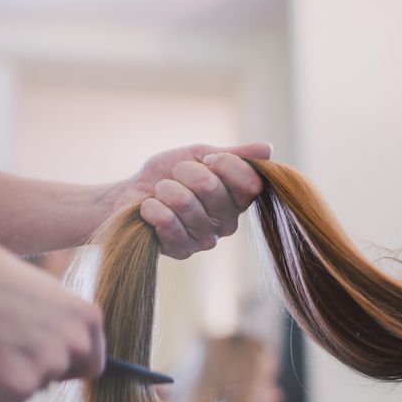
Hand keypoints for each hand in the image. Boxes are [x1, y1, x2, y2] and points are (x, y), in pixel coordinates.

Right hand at [0, 229, 105, 401]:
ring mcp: (50, 366)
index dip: (67, 363)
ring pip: (34, 388)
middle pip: (64, 377)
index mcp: (88, 316)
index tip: (43, 355)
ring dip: (11, 375)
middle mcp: (77, 342)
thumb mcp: (40, 289)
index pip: (92, 361)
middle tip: (6, 344)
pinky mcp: (19, 387)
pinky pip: (7, 401)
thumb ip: (60, 321)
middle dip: (40, 370)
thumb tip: (67, 346)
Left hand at [112, 142, 271, 258]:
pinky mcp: (183, 251)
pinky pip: (169, 224)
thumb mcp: (200, 155)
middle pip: (213, 188)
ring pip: (187, 204)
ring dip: (166, 190)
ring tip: (160, 192)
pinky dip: (153, 209)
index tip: (206, 159)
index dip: (225, 164)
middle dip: (186, 172)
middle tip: (175, 176)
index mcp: (238, 198)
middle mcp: (228, 222)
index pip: (250, 183)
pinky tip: (149, 207)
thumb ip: (232, 155)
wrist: (133, 193)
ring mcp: (206, 239)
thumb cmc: (169, 173)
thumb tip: (268, 150)